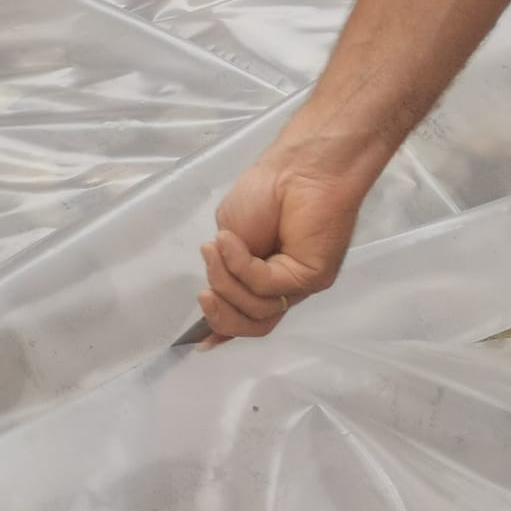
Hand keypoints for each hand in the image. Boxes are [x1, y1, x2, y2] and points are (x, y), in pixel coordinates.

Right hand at [196, 136, 370, 344]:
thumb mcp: (230, 234)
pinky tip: (231, 241)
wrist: (299, 166)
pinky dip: (241, 265)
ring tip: (218, 246)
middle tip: (204, 293)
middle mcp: (285, 286)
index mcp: (265, 276)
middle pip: (253, 324)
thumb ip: (225, 266)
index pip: (247, 315)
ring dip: (226, 280)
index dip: (223, 329)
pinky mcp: (312, 276)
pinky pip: (265, 285)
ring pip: (257, 310)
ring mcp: (300, 284)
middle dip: (220, 315)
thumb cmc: (267, 190)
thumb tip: (215, 292)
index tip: (198, 344)